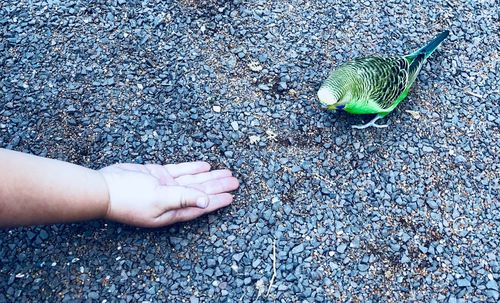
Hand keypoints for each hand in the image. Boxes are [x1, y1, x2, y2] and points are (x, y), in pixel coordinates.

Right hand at [99, 162, 238, 226]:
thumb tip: (205, 202)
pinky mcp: (157, 175)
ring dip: (209, 177)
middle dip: (218, 187)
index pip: (200, 206)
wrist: (104, 187)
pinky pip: (180, 171)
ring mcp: (165, 187)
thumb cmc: (129, 199)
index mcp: (173, 211)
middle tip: (235, 182)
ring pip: (193, 181)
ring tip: (226, 173)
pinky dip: (192, 169)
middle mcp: (171, 200)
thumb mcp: (159, 199)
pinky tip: (205, 166)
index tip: (232, 197)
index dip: (216, 201)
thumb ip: (183, 198)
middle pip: (200, 192)